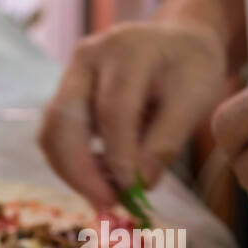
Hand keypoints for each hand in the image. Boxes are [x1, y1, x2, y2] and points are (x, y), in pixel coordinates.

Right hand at [39, 20, 228, 207]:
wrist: (179, 43)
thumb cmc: (192, 70)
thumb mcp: (195, 100)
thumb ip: (167, 141)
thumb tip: (139, 184)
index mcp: (127, 49)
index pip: (113, 109)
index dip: (119, 155)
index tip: (132, 190)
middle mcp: (89, 57)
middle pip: (65, 118)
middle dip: (81, 170)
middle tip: (107, 204)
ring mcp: (71, 74)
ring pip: (52, 130)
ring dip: (72, 171)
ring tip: (105, 197)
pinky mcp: (65, 93)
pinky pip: (56, 134)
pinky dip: (72, 164)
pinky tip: (99, 181)